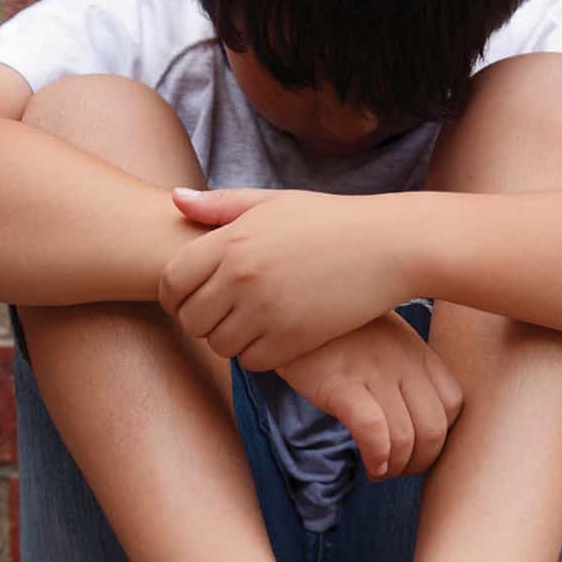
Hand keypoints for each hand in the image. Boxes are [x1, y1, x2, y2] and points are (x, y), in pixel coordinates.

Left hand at [159, 187, 413, 369]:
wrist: (389, 245)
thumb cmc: (329, 221)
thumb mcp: (273, 202)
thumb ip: (220, 206)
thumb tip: (175, 199)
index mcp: (231, 241)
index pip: (172, 283)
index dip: (175, 297)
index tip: (191, 299)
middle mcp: (242, 277)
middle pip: (191, 320)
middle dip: (201, 322)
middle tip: (223, 316)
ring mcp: (267, 310)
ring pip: (219, 346)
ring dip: (229, 341)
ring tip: (249, 325)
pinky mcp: (293, 338)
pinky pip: (252, 361)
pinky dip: (258, 355)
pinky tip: (273, 337)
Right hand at [277, 312, 463, 479]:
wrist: (286, 305)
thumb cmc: (332, 329)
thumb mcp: (380, 334)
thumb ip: (402, 364)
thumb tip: (411, 409)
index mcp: (416, 350)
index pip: (453, 404)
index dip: (441, 437)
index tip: (418, 449)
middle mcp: (402, 361)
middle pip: (434, 428)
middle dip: (421, 462)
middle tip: (398, 470)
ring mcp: (372, 372)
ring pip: (406, 437)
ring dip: (396, 467)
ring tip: (379, 471)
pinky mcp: (340, 384)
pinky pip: (373, 431)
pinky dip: (377, 457)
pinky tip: (369, 465)